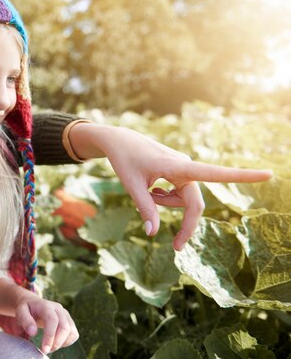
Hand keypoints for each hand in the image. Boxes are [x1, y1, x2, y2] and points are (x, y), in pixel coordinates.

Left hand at [15, 292, 78, 353]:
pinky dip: (67, 342)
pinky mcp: (70, 321)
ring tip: (49, 346)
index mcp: (46, 305)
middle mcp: (59, 309)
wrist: (33, 303)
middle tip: (45, 350)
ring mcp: (66, 314)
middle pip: (65, 327)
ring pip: (71, 332)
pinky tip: (56, 342)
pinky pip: (74, 334)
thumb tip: (33, 332)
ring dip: (61, 343)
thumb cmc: (26, 310)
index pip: (52, 320)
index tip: (44, 349)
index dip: (50, 336)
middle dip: (56, 343)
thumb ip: (25, 320)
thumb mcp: (20, 312)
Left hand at [68, 123, 272, 249]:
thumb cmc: (125, 160)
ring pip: (183, 200)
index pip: (215, 173)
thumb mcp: (131, 185)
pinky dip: (165, 197)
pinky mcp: (179, 172)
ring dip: (166, 203)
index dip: (242, 176)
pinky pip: (178, 193)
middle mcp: (186, 167)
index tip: (268, 175)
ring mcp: (183, 169)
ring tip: (147, 191)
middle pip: (194, 204)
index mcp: (179, 166)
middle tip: (176, 248)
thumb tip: (154, 234)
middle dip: (185, 224)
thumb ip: (145, 208)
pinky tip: (152, 187)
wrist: (120, 140)